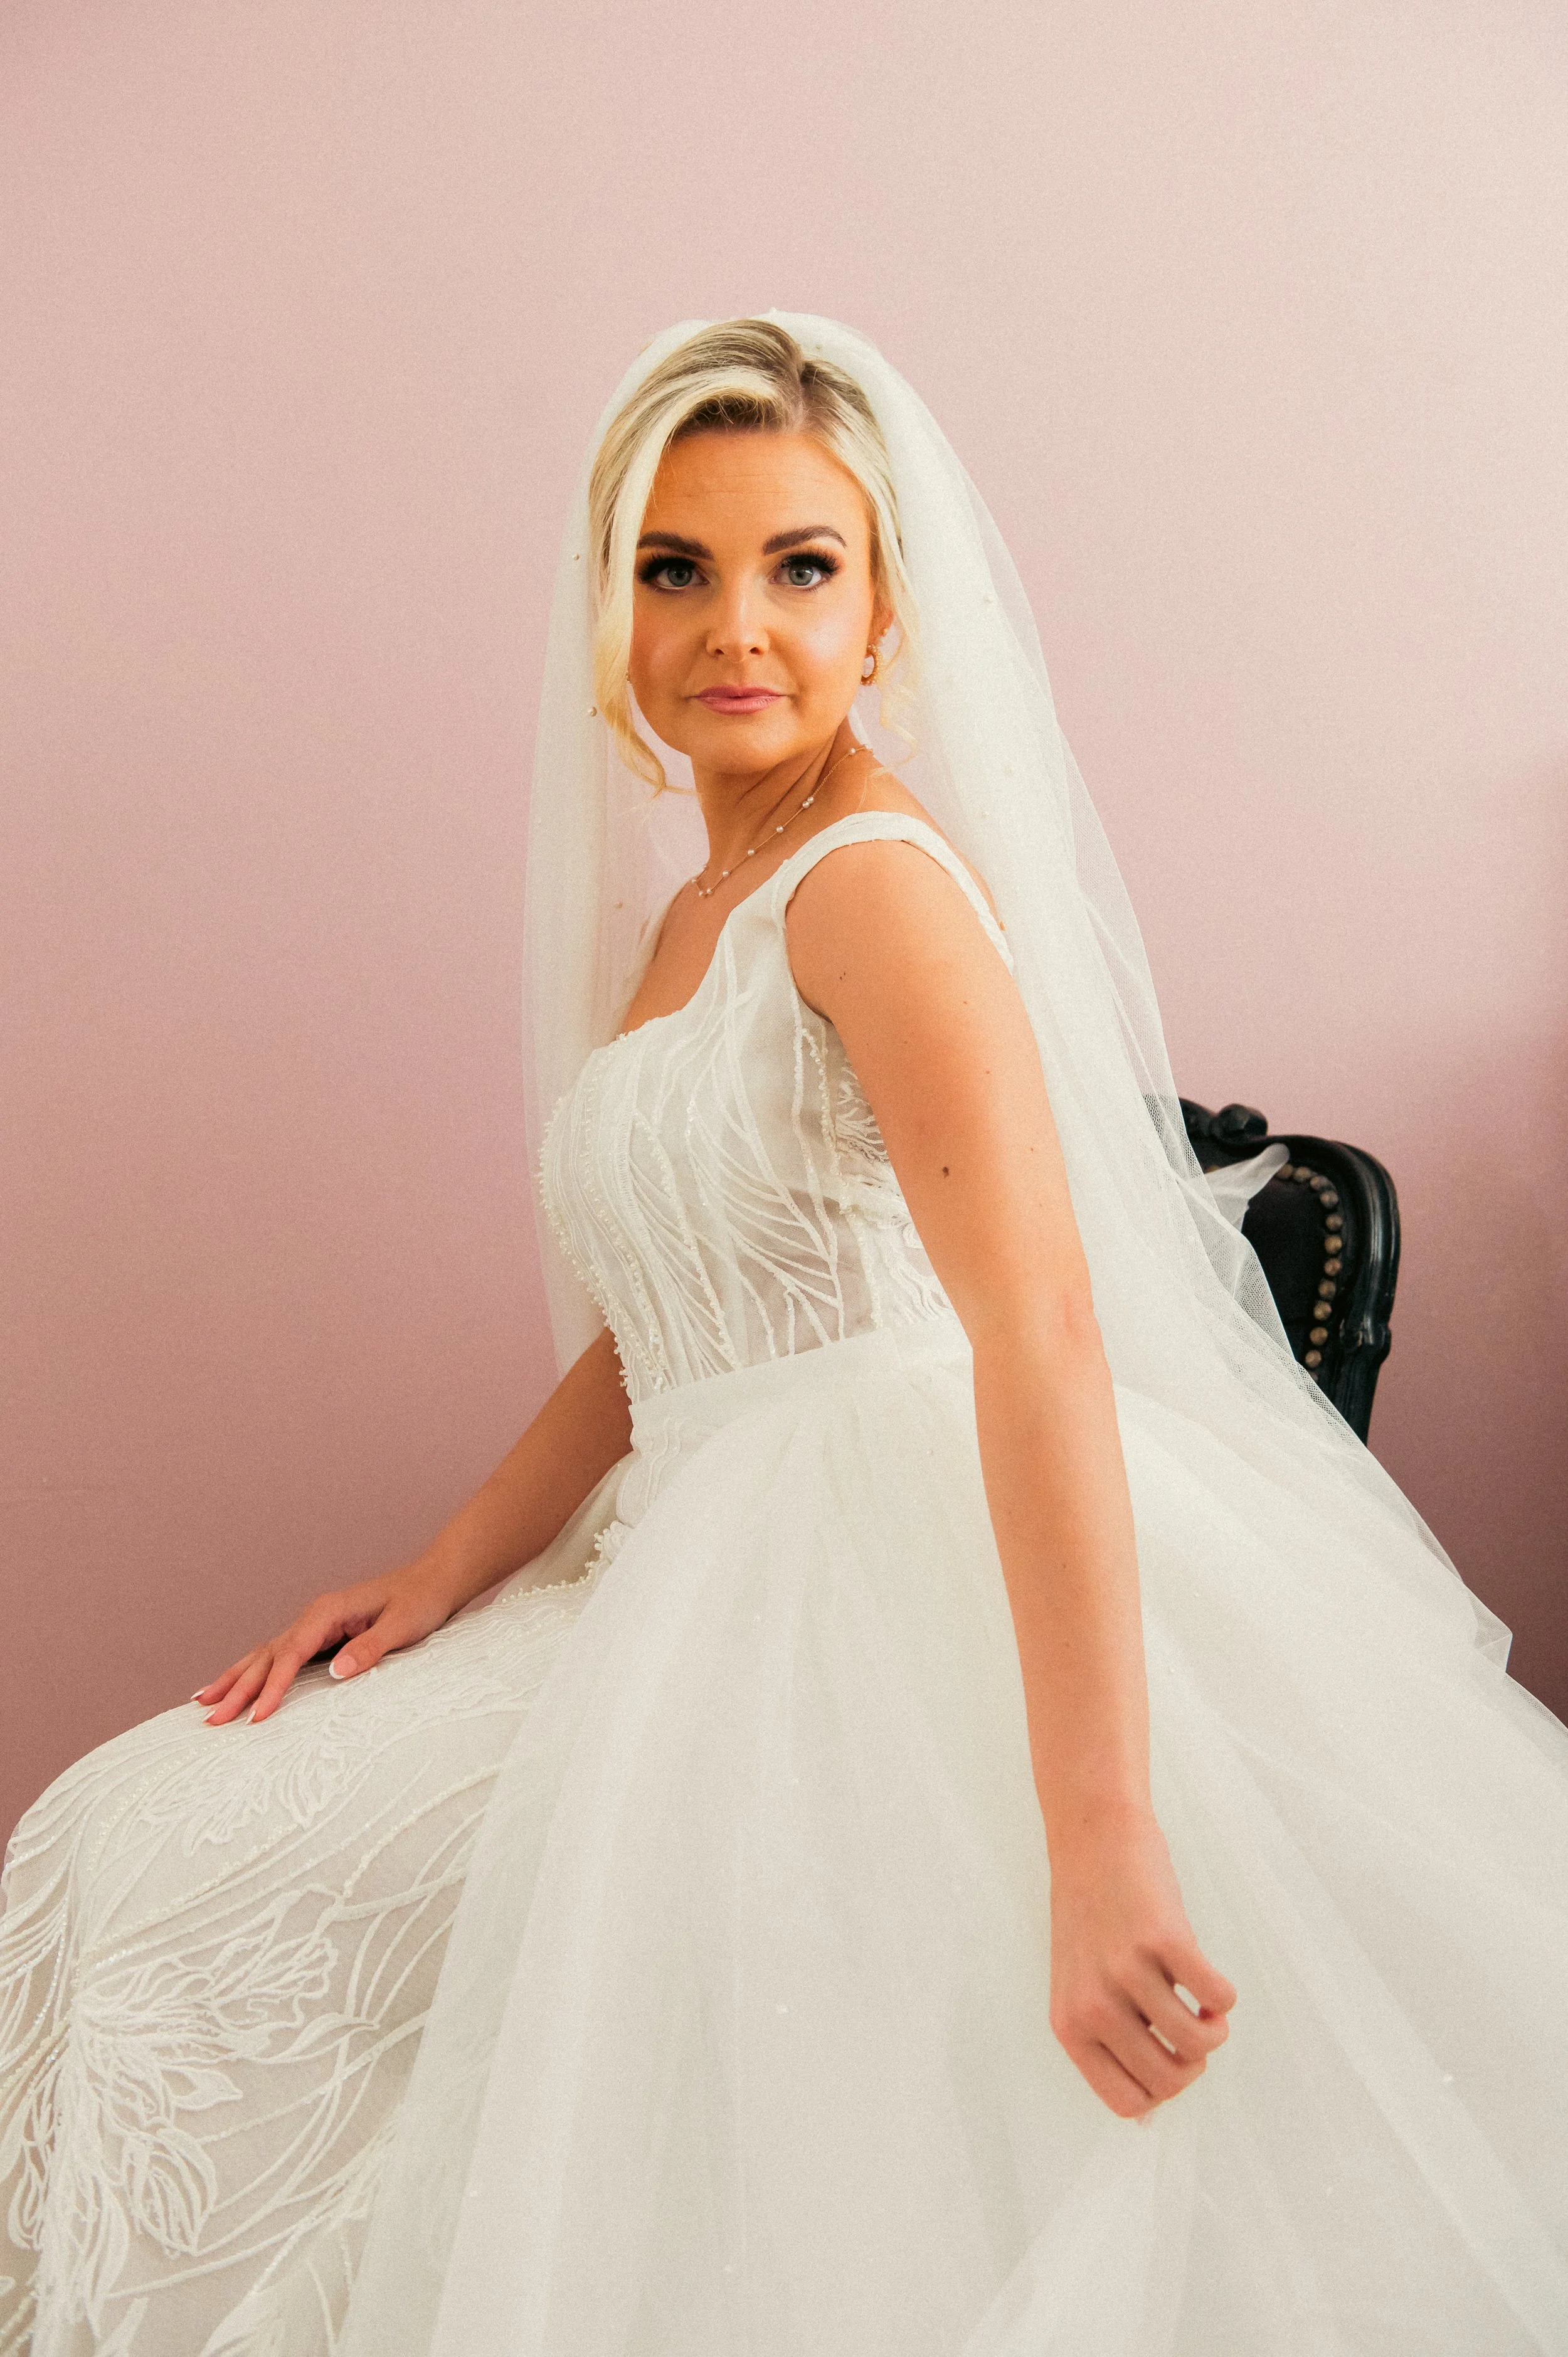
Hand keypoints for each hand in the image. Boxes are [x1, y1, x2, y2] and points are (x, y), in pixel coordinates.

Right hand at [193, 1562, 463, 1725]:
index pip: (290, 1654)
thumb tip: (335, 1672)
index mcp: (328, 1612)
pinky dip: (254, 1672)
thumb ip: (370, 1648)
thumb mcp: (403, 1626)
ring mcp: (314, 1625)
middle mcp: (314, 1616)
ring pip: (265, 1654)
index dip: (272, 1688)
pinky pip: (279, 1656)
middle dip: (238, 1688)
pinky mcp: (320, 1636)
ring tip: (202, 1703)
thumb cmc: (420, 1601)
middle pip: (267, 1656)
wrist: (433, 1581)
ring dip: (235, 1679)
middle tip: (212, 1720)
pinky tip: (236, 1684)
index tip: (256, 1717)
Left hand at [1047, 1810, 1234, 2118]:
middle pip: (1170, 2081)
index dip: (1161, 2090)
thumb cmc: (1093, 1920)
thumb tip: (1146, 2119)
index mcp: (1071, 2027)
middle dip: (1194, 2064)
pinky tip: (1207, 1976)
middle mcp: (1094, 2005)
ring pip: (1199, 2045)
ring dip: (1214, 2030)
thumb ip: (1106, 2045)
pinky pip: (1219, 1999)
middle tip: (1192, 2029)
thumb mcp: (1080, 1987)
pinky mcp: (1163, 1938)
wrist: (1093, 1841)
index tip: (1168, 2058)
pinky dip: (1224, 1996)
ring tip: (1202, 2003)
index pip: (1128, 2103)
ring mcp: (1127, 1972)